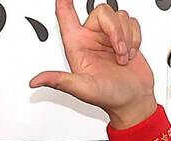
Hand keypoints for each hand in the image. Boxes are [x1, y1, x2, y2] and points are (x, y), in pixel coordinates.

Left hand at [30, 0, 156, 129]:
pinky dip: (135, 38)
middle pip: (102, 11)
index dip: (64, 1)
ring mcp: (109, 37)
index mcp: (77, 45)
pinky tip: (130, 54)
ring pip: (119, 16)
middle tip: (118, 53)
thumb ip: (60, 81)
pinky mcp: (126, 37)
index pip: (66, 14)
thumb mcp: (82, 89)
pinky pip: (132, 22)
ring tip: (123, 57)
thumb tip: (35, 82)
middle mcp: (92, 38)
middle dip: (115, 31)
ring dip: (126, 38)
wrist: (133, 101)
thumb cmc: (109, 98)